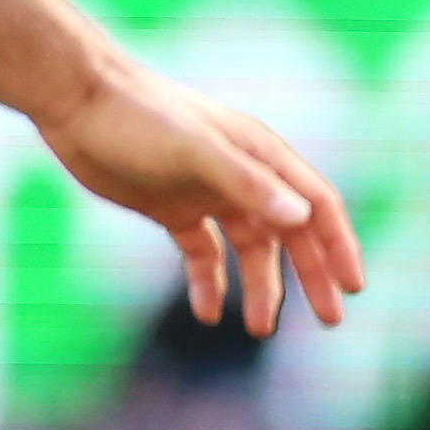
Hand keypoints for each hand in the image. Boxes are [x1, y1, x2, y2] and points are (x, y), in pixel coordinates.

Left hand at [36, 60, 363, 332]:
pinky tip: (206, 312)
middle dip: (312, 276)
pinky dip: (208, 282)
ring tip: (258, 328)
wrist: (77, 101)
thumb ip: (248, 183)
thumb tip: (301, 218)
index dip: (340, 246)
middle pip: (292, 234)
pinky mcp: (174, 208)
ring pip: (250, 249)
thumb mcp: (195, 151)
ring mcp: (210, 194)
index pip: (318, 207)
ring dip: (261, 287)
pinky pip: (203, 253)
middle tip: (330, 320)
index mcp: (263, 158)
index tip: (352, 286)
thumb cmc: (140, 118)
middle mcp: (244, 177)